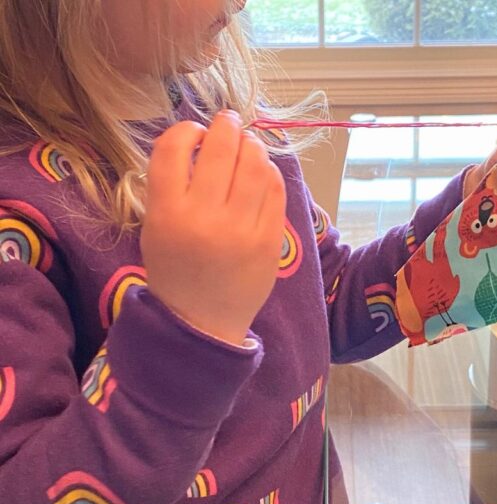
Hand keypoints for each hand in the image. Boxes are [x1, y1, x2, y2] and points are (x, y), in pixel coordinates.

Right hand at [141, 110, 286, 346]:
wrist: (201, 323)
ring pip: (253, 164)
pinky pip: (275, 190)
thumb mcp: (155, 227)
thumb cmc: (176, 271)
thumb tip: (202, 139)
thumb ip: (170, 186)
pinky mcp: (269, 241)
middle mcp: (204, 218)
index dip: (186, 129)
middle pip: (220, 149)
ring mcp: (240, 231)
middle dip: (225, 126)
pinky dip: (269, 171)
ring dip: (251, 144)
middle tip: (227, 122)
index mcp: (167, 213)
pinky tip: (262, 171)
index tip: (194, 132)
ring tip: (247, 144)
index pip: (173, 148)